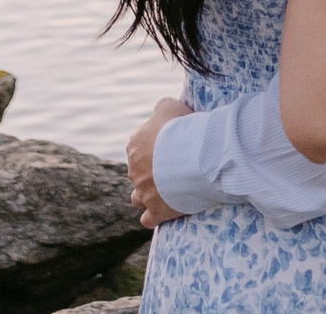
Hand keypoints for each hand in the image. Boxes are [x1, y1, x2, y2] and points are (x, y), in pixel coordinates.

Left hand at [127, 97, 192, 226]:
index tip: (173, 148)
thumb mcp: (170, 106)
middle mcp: (134, 169)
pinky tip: (163, 212)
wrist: (192, 156)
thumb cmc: (182, 128)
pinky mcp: (155, 210)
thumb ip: (162, 107)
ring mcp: (143, 192)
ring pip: (137, 198)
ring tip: (165, 193)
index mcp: (135, 144)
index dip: (156, 148)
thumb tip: (160, 110)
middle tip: (175, 168)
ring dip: (147, 196)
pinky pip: (148, 219)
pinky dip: (153, 217)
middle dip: (152, 172)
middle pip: (139, 172)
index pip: (139, 146)